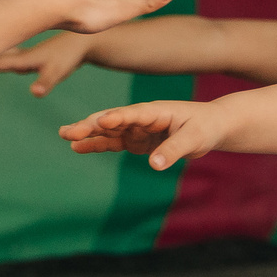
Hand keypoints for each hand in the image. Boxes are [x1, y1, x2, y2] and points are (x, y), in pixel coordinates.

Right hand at [0, 31, 98, 97]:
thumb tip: (34, 92)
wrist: (85, 41)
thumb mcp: (58, 71)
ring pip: (2, 53)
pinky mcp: (34, 54)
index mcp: (24, 59)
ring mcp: (28, 53)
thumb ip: (46, 82)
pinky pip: (12, 52)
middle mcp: (22, 55)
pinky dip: (1, 51)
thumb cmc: (70, 57)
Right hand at [57, 99, 232, 168]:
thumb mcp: (194, 139)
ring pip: (108, 130)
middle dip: (90, 125)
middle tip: (67, 132)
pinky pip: (113, 142)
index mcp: (156, 111)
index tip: (101, 121)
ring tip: (65, 137)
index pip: (133, 114)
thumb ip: (173, 150)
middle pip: (112, 120)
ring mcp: (137, 128)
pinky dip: (97, 145)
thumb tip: (154, 165)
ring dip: (87, 133)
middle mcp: (142, 117)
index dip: (117, 117)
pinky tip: (78, 148)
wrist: (211, 127)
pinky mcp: (137, 140)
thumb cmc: (204, 127)